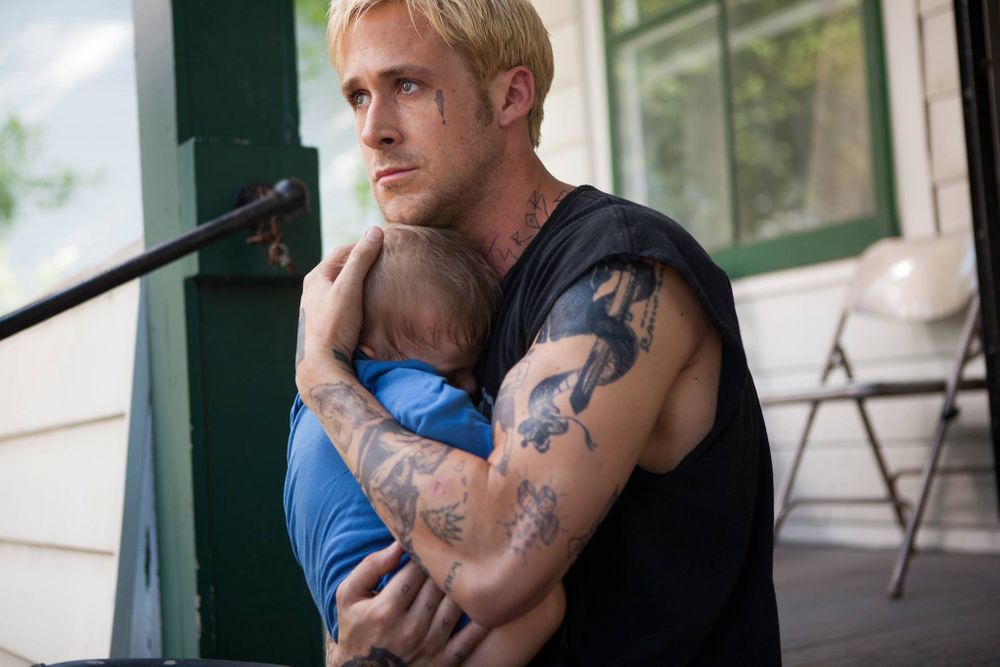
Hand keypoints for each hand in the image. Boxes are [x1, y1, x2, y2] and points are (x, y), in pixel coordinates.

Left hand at [297, 227, 382, 376]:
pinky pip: (343, 302)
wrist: (322, 365)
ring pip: (342, 287)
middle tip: (385, 262)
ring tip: (379, 282)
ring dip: (359, 282)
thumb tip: (375, 230)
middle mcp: (314, 290)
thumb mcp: (350, 288)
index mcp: (316, 277)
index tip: (385, 245)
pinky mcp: (326, 323)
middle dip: (362, 263)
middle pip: (342, 268)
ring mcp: (318, 308)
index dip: (364, 246)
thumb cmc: (334, 325)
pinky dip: (356, 298)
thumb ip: (361, 259)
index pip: (343, 251)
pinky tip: (368, 305)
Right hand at [332, 543, 487, 665]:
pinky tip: (488, 599)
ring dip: (465, 585)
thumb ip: (370, 566)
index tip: (433, 543)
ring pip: (457, 605)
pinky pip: (472, 637)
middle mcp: (410, 628)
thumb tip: (399, 544)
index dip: (427, 552)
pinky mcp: (445, 662)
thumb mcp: (348, 595)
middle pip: (440, 584)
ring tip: (469, 569)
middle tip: (455, 550)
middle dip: (447, 565)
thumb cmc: (355, 629)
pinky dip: (483, 618)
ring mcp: (429, 646)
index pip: (418, 568)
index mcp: (386, 609)